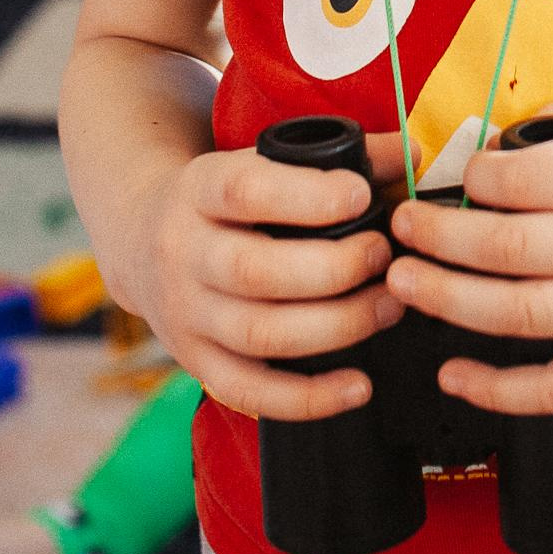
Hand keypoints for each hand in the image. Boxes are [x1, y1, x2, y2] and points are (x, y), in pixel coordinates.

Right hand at [132, 135, 404, 420]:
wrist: (140, 243)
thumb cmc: (226, 201)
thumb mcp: (260, 163)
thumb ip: (339, 156)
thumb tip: (412, 155)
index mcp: (199, 190)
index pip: (243, 191)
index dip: (306, 196)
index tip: (361, 194)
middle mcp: (184, 253)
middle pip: (253, 270)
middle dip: (333, 269)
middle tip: (384, 257)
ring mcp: (187, 314)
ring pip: (258, 333)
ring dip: (335, 327)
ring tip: (388, 308)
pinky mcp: (198, 363)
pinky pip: (251, 391)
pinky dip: (308, 398)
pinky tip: (358, 387)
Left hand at [385, 122, 552, 414]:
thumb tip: (497, 139)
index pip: (524, 178)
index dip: (472, 177)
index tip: (450, 176)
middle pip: (507, 246)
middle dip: (438, 235)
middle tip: (399, 227)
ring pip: (518, 314)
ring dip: (446, 299)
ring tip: (402, 282)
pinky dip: (498, 390)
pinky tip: (453, 374)